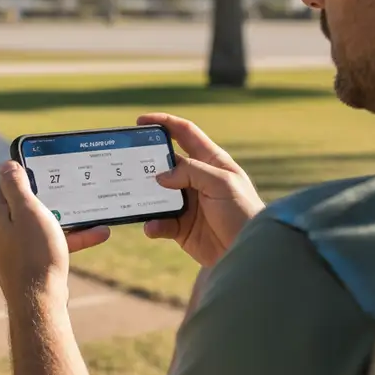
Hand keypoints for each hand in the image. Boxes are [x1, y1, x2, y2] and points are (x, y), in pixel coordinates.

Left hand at [0, 161, 110, 304]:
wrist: (39, 302)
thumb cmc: (34, 254)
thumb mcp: (28, 210)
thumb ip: (16, 184)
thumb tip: (7, 164)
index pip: (11, 182)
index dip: (34, 176)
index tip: (55, 172)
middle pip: (30, 202)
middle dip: (56, 197)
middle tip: (77, 189)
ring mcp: (14, 245)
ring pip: (44, 222)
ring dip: (70, 218)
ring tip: (94, 211)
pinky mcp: (28, 260)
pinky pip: (50, 241)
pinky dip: (71, 237)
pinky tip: (98, 233)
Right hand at [137, 113, 263, 266]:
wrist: (248, 253)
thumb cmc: (243, 212)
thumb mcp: (222, 184)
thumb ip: (192, 172)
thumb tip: (160, 176)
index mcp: (211, 162)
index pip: (185, 134)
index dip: (164, 123)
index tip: (141, 121)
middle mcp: (196, 179)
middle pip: (165, 163)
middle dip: (145, 161)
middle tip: (126, 162)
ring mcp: (187, 203)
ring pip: (157, 193)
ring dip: (144, 195)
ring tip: (132, 195)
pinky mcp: (180, 227)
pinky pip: (159, 221)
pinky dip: (153, 223)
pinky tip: (153, 226)